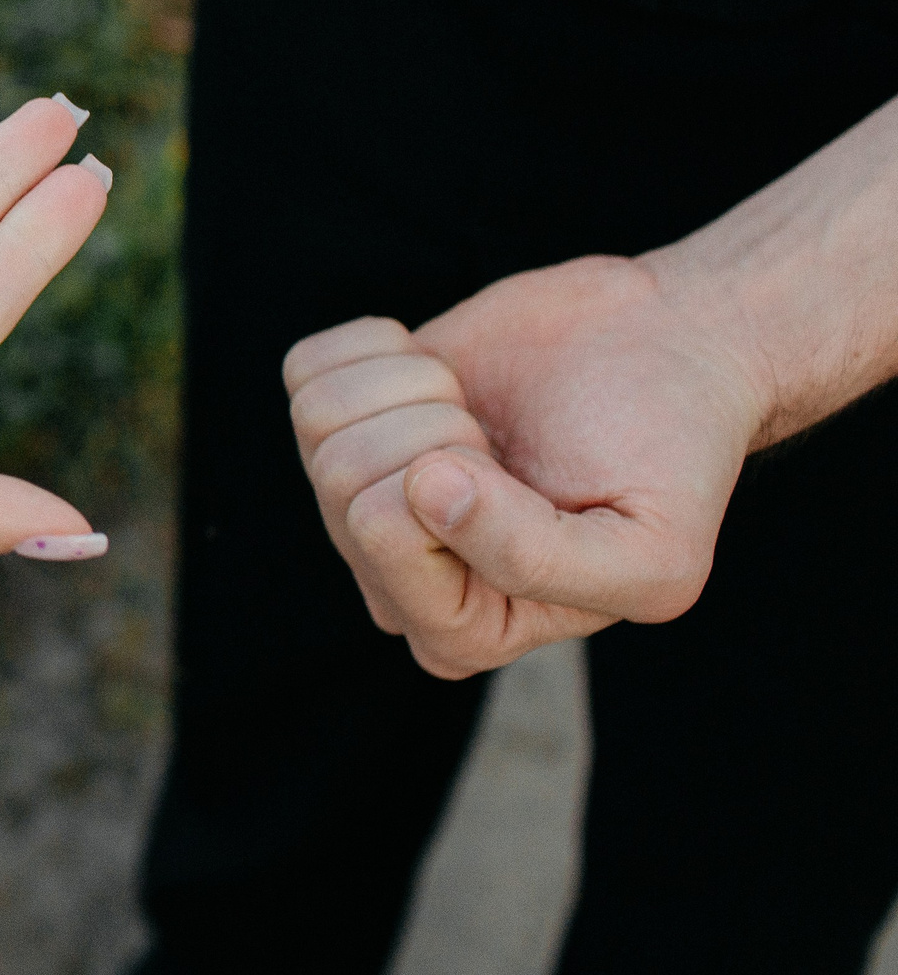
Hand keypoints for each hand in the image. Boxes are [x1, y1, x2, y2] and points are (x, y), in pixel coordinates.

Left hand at [286, 256, 765, 677]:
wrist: (664, 350)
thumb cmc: (668, 457)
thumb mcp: (651, 551)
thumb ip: (539, 560)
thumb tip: (421, 490)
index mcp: (464, 628)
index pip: (382, 537)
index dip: (458, 477)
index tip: (531, 479)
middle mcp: (390, 572)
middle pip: (341, 476)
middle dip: (439, 427)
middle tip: (504, 443)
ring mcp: (359, 493)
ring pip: (319, 419)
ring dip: (418, 386)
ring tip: (480, 414)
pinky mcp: (346, 417)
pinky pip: (308, 369)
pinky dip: (385, 346)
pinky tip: (442, 374)